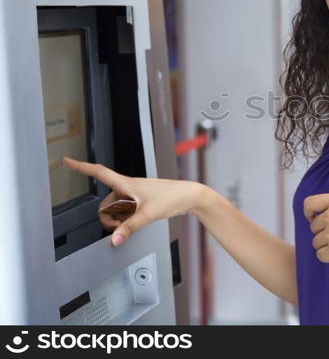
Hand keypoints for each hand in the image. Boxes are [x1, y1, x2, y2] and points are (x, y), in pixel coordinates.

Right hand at [62, 156, 205, 246]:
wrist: (189, 196)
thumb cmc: (172, 197)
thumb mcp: (148, 214)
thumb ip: (130, 228)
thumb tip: (115, 239)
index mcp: (126, 184)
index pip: (99, 172)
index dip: (81, 167)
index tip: (67, 161)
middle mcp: (128, 187)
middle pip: (105, 203)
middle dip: (110, 217)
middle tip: (123, 225)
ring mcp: (134, 195)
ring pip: (115, 210)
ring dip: (120, 219)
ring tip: (135, 221)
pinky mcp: (140, 201)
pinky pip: (125, 212)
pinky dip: (127, 219)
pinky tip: (139, 220)